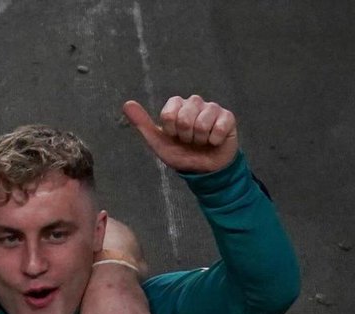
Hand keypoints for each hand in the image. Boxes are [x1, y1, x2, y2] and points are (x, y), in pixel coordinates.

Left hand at [123, 95, 237, 173]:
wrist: (203, 170)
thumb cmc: (181, 154)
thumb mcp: (158, 142)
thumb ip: (143, 124)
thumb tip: (127, 104)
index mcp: (177, 106)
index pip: (169, 112)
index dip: (171, 130)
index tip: (174, 137)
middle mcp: (194, 102)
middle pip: (184, 118)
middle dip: (185, 137)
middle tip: (189, 141)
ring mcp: (212, 108)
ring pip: (201, 124)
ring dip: (199, 140)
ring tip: (201, 142)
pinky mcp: (228, 117)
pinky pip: (218, 128)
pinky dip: (214, 141)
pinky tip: (214, 142)